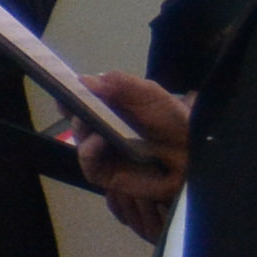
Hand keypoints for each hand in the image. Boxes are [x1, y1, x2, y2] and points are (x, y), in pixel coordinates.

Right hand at [78, 72, 190, 238]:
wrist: (194, 155)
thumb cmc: (174, 122)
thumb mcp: (150, 94)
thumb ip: (121, 84)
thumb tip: (84, 79)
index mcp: (111, 107)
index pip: (82, 98)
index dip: (69, 92)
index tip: (61, 84)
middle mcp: (103, 128)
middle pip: (75, 118)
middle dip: (72, 108)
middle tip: (74, 101)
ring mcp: (103, 153)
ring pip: (79, 140)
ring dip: (80, 129)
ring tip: (87, 121)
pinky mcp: (106, 176)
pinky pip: (89, 164)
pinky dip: (88, 151)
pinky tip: (99, 140)